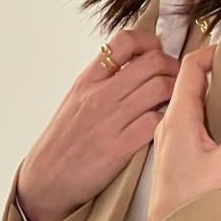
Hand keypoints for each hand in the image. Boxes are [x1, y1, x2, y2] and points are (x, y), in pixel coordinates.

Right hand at [17, 29, 180, 220]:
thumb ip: (103, 79)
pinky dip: (168, 119)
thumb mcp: (76, 98)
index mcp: (88, 80)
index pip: (125, 41)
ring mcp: (110, 120)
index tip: (156, 51)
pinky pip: (156, 122)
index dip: (149, 41)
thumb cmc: (63, 140)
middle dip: (172, 66)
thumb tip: (135, 62)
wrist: (45, 179)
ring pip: (160, 88)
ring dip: (176, 91)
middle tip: (175, 77)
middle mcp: (100, 95)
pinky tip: (166, 124)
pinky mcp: (120, 147)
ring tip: (175, 100)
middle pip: (152, 61)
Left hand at [147, 44, 220, 220]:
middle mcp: (167, 122)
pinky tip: (218, 123)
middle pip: (186, 81)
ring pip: (184, 100)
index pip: (190, 67)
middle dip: (211, 69)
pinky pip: (183, 118)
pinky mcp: (170, 152)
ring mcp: (166, 137)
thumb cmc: (196, 202)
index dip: (210, 53)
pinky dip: (201, 109)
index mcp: (178, 116)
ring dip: (206, 91)